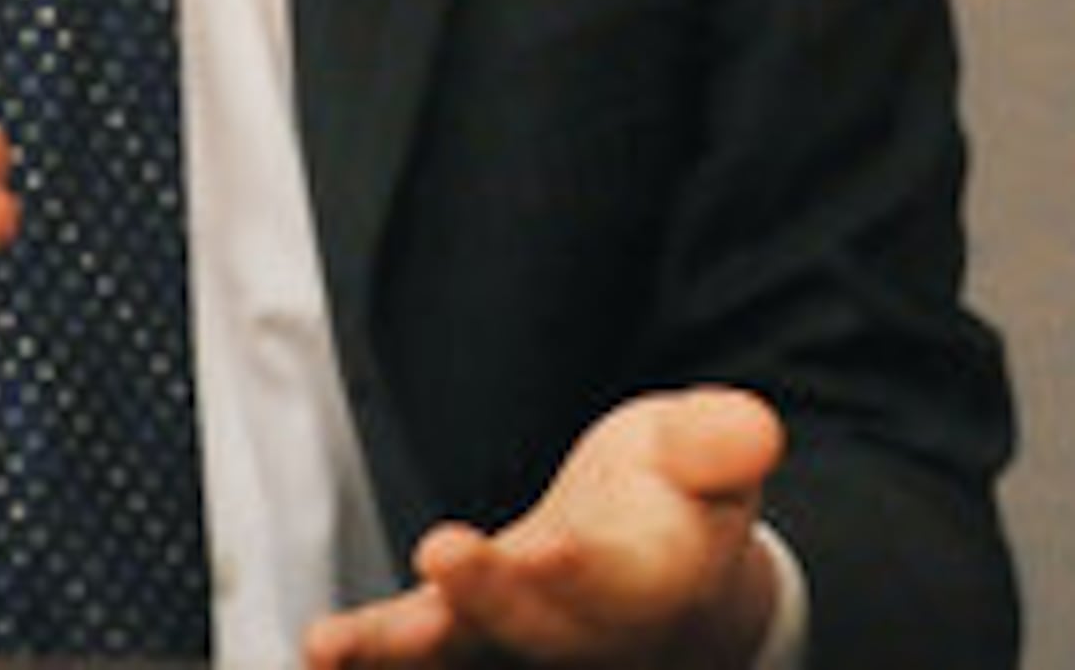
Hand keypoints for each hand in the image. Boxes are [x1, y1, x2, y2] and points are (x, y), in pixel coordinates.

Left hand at [304, 389, 785, 669]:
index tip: (549, 551)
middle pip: (532, 628)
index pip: (618, 583)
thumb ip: (716, 442)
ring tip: (337, 642)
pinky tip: (320, 648)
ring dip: (401, 650)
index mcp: (654, 582)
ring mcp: (518, 641)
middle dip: (487, 599)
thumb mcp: (704, 453)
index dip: (582, 571)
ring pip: (462, 655)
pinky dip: (369, 654)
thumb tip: (754, 427)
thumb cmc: (675, 502)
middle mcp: (584, 630)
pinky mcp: (463, 634)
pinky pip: (419, 650)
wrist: (664, 585)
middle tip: (442, 554)